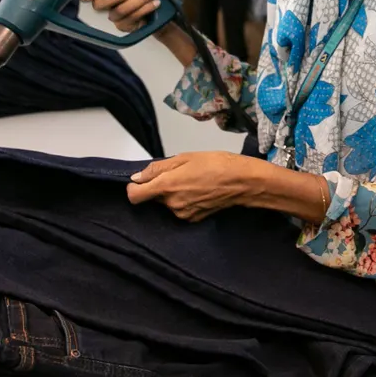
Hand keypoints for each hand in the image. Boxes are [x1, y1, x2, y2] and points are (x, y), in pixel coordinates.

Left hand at [127, 151, 260, 220]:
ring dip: (172, 194)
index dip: (133, 188)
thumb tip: (136, 178)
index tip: (140, 180)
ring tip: (191, 181)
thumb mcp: (184, 157)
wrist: (242, 182)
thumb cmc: (214, 163)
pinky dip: (184, 201)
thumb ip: (157, 168)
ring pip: (167, 204)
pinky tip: (198, 191)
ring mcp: (182, 214)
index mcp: (167, 187)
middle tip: (177, 174)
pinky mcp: (193, 219)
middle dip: (159, 187)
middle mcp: (171, 205)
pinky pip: (180, 209)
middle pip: (153, 198)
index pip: (134, 196)